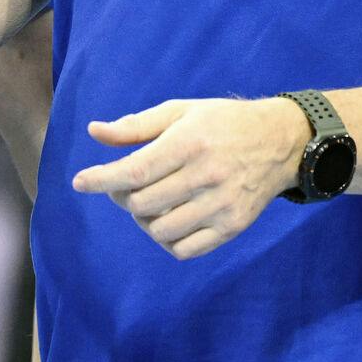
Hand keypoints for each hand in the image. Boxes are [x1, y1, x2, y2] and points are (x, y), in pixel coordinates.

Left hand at [70, 97, 308, 260]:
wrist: (282, 141)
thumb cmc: (221, 123)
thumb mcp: (179, 112)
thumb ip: (135, 126)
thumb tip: (94, 132)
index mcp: (189, 143)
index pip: (134, 171)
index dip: (101, 180)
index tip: (79, 182)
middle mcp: (206, 176)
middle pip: (142, 203)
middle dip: (121, 197)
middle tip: (123, 186)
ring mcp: (222, 205)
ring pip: (161, 230)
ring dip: (143, 220)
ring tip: (147, 204)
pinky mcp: (234, 226)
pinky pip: (187, 250)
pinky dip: (168, 241)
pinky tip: (168, 222)